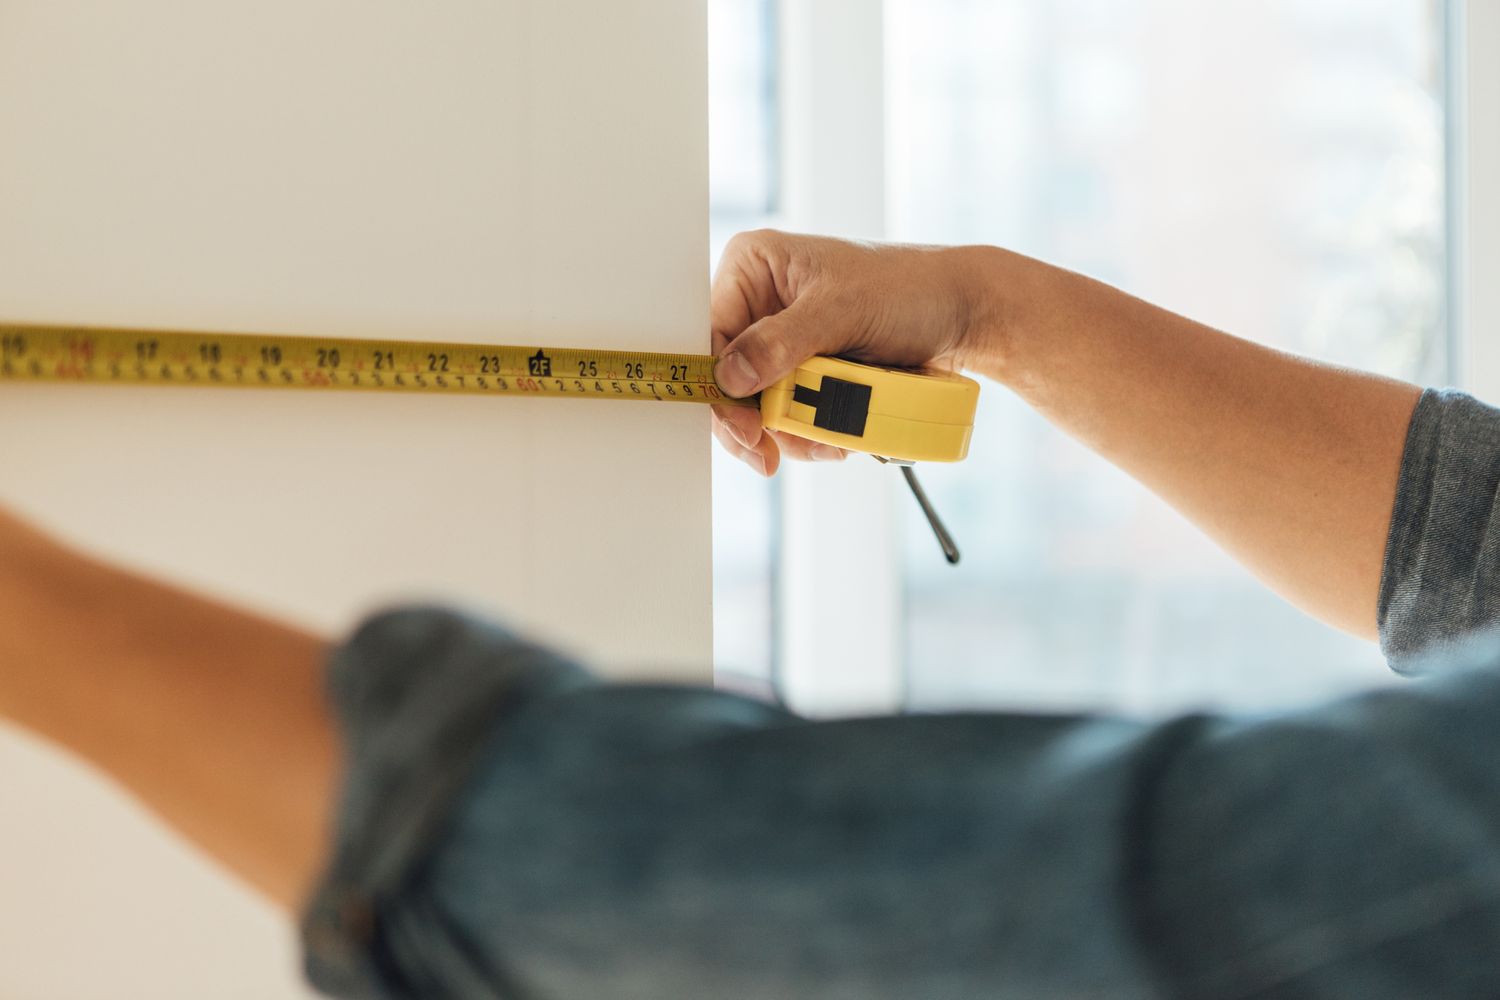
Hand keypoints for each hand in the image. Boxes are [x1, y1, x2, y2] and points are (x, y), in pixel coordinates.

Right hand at [710, 230, 994, 474]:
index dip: (720, 387)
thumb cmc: (909, 290)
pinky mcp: (805, 365)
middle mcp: (760, 299)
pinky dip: (807, 430)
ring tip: (825, 445)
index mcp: (754, 266)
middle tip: (769, 455)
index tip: (744, 428)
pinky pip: (788, 408)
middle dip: (755, 420)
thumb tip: (732, 377)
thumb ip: (781, 343)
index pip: (712, 335)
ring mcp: (782, 335)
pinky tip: (833, 439)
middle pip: (730, 376)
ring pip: (757, 401)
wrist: (963, 313)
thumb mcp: (840, 311)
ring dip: (787, 432)